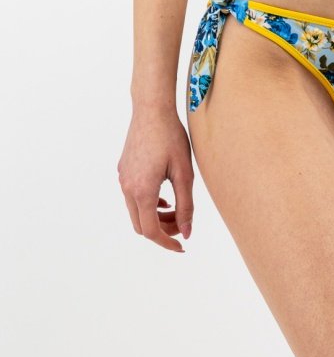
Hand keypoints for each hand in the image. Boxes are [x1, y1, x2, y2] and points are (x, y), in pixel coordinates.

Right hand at [117, 105, 194, 251]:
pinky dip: (149, 205)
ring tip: (176, 210)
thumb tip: (187, 232)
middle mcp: (127, 187)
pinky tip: (164, 198)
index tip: (182, 247)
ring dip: (156, 217)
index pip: (151, 231)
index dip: (167, 243)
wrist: (151, 109)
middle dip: (162, 231)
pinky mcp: (123, 171)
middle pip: (141, 225)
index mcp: (142, 191)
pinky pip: (133, 198)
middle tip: (182, 225)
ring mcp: (123, 178)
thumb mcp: (185, 175)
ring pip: (136, 212)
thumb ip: (186, 206)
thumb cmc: (171, 138)